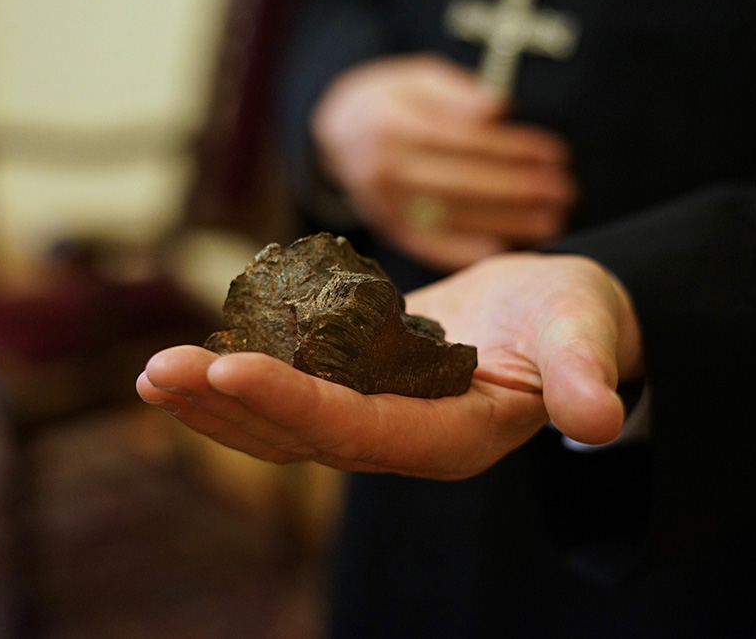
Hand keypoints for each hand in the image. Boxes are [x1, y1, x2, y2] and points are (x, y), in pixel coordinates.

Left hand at [137, 253, 643, 479]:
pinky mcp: (355, 389)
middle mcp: (403, 439)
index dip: (296, 404)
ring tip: (155, 373)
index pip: (363, 430)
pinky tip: (191, 360)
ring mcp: (373, 418)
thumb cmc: (572, 320)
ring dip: (217, 399)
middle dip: (230, 405)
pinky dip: (238, 378)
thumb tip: (600, 417)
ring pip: (283, 423)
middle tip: (160, 371)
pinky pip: (287, 393)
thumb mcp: (586, 334)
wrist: (549, 316)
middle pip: (304, 436)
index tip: (229, 366)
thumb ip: (586, 372)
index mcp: (454, 436)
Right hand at [311, 54, 577, 270]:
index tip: (556, 155)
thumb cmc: (391, 100)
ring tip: (551, 222)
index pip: (465, 139)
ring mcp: (382, 202)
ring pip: (451, 215)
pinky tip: (501, 251)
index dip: (514, 149)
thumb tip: (499, 108)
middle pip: (461, 181)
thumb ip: (457, 91)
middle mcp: (383, 166)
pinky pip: (428, 244)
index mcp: (392, 122)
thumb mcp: (417, 76)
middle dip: (519, 189)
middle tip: (565, 193)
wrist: (336, 131)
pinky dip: (463, 251)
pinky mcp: (386, 227)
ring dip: (505, 222)